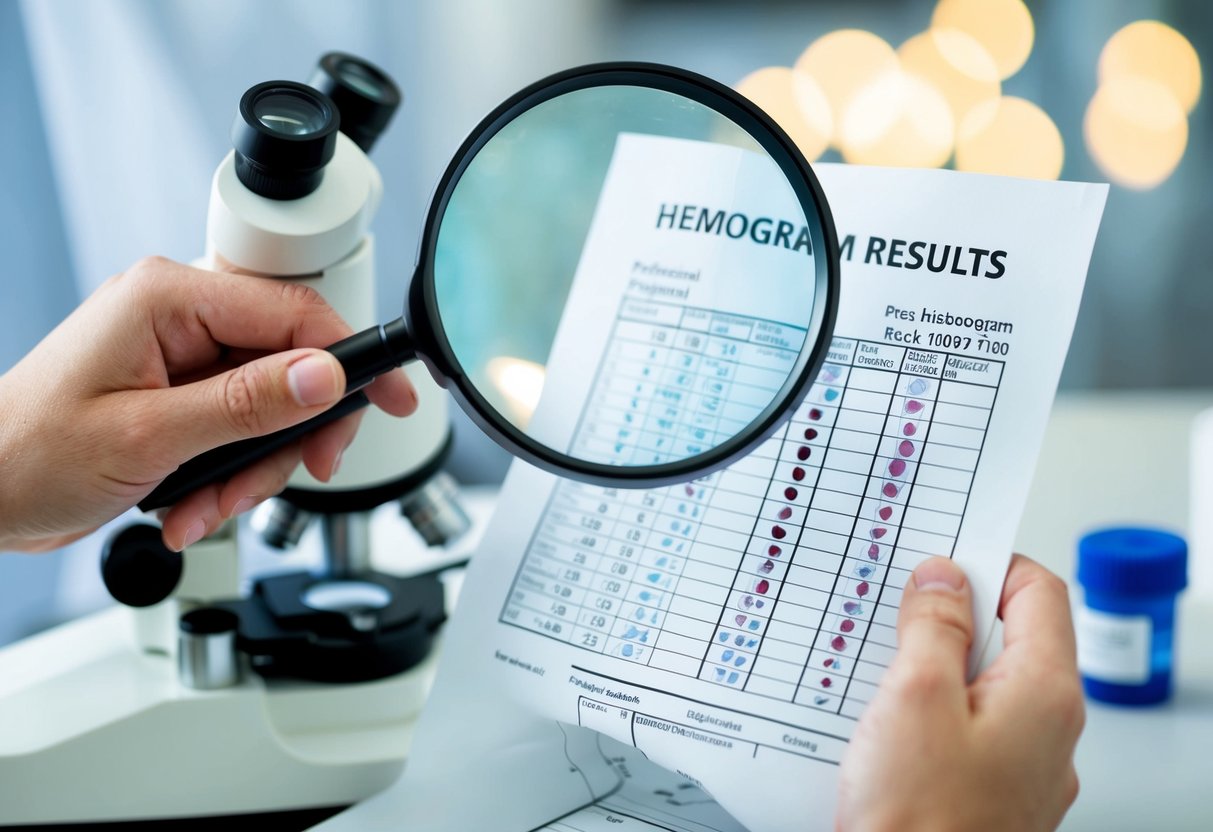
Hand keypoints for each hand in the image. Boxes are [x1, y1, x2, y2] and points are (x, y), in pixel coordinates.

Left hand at [0, 257, 415, 552]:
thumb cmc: (27, 454)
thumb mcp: (150, 436)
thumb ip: (247, 404)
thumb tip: (324, 376)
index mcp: (168, 298)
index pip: (294, 310)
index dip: (351, 358)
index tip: (392, 399)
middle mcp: (178, 316)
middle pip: (291, 365)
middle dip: (290, 436)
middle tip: (292, 474)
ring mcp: (180, 356)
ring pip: (271, 406)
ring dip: (251, 469)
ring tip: (207, 505)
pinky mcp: (179, 393)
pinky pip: (240, 428)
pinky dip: (227, 475)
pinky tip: (190, 505)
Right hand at [836, 555, 1083, 831]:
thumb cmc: (919, 822)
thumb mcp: (915, 696)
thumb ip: (935, 626)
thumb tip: (945, 578)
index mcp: (1045, 694)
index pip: (1039, 592)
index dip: (990, 562)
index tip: (942, 555)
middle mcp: (1048, 731)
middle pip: (1011, 638)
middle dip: (951, 616)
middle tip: (898, 611)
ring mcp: (1023, 767)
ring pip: (983, 684)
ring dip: (935, 665)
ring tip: (883, 669)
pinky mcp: (989, 792)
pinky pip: (967, 728)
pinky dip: (930, 710)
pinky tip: (886, 720)